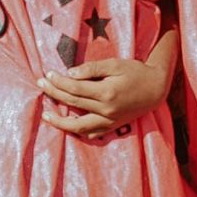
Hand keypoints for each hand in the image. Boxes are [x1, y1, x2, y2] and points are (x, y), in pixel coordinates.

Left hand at [39, 55, 169, 137]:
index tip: (48, 74)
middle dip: (54, 93)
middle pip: (73, 103)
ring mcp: (109, 121)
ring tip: (46, 115)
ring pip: (79, 126)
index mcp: (107, 92)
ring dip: (60, 121)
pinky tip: (68, 125)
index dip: (59, 81)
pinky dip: (78, 130)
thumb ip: (92, 68)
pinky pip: (92, 133)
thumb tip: (70, 73)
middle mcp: (106, 110)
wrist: (156, 89)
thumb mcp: (116, 64)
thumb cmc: (136, 72)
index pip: (75, 88)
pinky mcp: (112, 126)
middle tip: (40, 84)